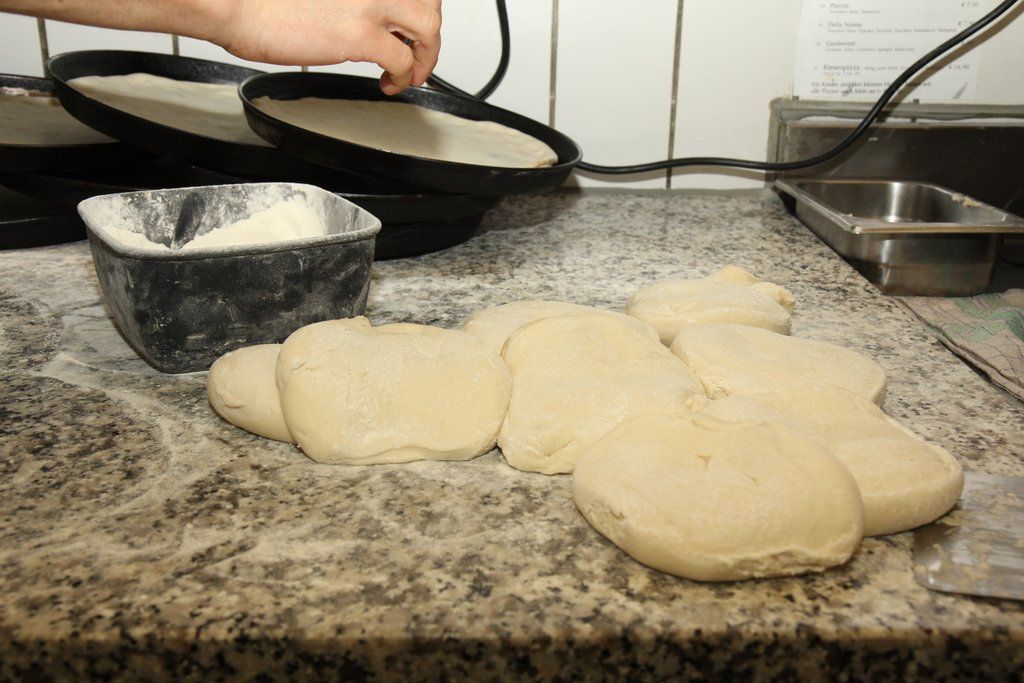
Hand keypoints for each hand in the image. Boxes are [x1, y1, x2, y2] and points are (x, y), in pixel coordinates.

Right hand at [213, 0, 441, 93]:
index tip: (411, 28)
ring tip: (411, 72)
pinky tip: (389, 82)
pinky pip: (402, 60)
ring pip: (428, 27)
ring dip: (425, 55)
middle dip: (428, 34)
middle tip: (418, 52)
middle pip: (428, 2)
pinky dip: (403, 77)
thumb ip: (355, 0)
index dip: (417, 9)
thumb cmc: (268, 0)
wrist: (240, 5)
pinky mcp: (360, 35)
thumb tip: (370, 15)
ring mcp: (370, 4)